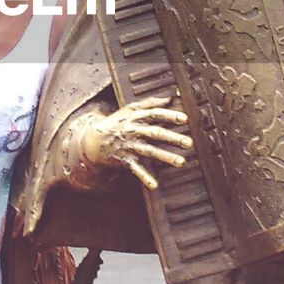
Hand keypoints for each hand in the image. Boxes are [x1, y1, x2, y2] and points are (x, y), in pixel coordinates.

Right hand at [78, 94, 192, 190]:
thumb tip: (170, 98)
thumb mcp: (130, 108)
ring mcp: (130, 146)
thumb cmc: (117, 122)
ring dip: (166, 157)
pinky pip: (136, 169)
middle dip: (173, 138)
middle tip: (189, 143)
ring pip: (150, 151)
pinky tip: (155, 185)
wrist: (94, 140)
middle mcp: (134, 130)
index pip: (155, 114)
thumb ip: (150, 102)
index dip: (169, 115)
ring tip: (182, 162)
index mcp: (136, 117)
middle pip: (155, 133)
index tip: (184, 119)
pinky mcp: (125, 159)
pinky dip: (145, 177)